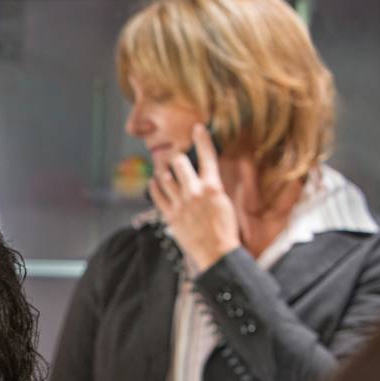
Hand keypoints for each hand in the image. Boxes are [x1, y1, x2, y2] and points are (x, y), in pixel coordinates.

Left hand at [149, 123, 240, 269]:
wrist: (217, 252)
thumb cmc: (225, 228)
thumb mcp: (225, 201)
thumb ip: (214, 185)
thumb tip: (207, 172)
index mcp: (213, 187)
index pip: (207, 156)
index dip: (202, 139)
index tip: (197, 128)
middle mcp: (194, 192)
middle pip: (178, 162)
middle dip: (177, 158)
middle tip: (176, 158)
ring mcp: (180, 204)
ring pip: (164, 176)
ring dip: (164, 171)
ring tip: (166, 170)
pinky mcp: (169, 216)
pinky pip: (156, 194)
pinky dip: (154, 186)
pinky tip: (155, 182)